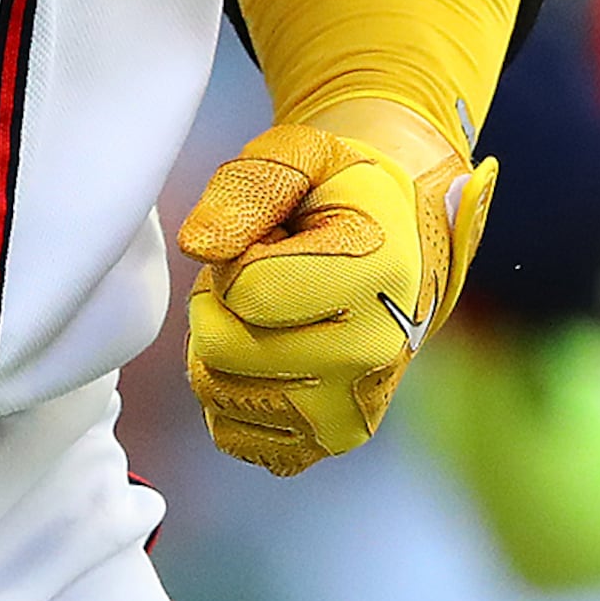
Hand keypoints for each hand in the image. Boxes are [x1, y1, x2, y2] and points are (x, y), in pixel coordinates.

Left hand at [178, 98, 493, 475]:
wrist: (401, 247)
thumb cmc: (341, 194)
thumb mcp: (302, 155)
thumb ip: (247, 187)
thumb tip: (198, 246)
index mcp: (374, 278)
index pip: (242, 290)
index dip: (239, 253)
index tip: (279, 239)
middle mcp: (369, 357)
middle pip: (220, 348)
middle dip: (221, 301)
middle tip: (264, 273)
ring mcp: (349, 412)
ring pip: (216, 391)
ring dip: (224, 342)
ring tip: (271, 310)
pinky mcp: (325, 444)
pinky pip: (229, 430)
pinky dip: (231, 388)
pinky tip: (271, 351)